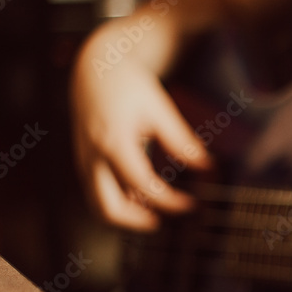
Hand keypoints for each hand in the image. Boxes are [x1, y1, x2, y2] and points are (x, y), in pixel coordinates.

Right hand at [70, 30, 211, 230]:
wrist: (95, 69)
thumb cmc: (130, 86)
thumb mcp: (159, 109)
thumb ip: (182, 140)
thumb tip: (208, 167)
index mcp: (113, 140)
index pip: (143, 185)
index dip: (170, 201)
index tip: (193, 205)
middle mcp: (92, 155)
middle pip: (108, 208)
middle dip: (138, 222)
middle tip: (166, 222)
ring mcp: (83, 161)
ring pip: (97, 207)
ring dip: (126, 217)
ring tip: (155, 214)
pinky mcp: (83, 163)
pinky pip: (97, 194)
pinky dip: (118, 203)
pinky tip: (142, 198)